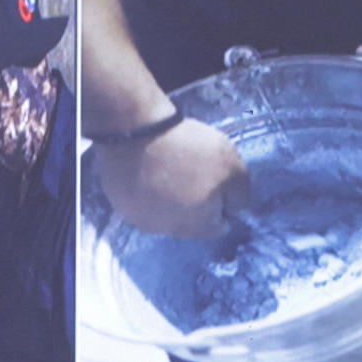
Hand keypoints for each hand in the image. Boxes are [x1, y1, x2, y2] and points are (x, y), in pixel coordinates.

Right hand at [97, 118, 250, 238]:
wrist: (136, 130)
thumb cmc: (190, 148)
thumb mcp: (234, 167)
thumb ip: (240, 195)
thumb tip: (236, 211)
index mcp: (198, 227)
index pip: (219, 226)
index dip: (223, 205)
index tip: (219, 182)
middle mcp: (168, 232)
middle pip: (190, 222)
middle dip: (196, 203)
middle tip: (194, 172)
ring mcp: (140, 219)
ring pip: (164, 213)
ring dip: (170, 198)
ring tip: (170, 168)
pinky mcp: (120, 203)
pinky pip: (141, 201)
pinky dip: (147, 190)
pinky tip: (149, 169)